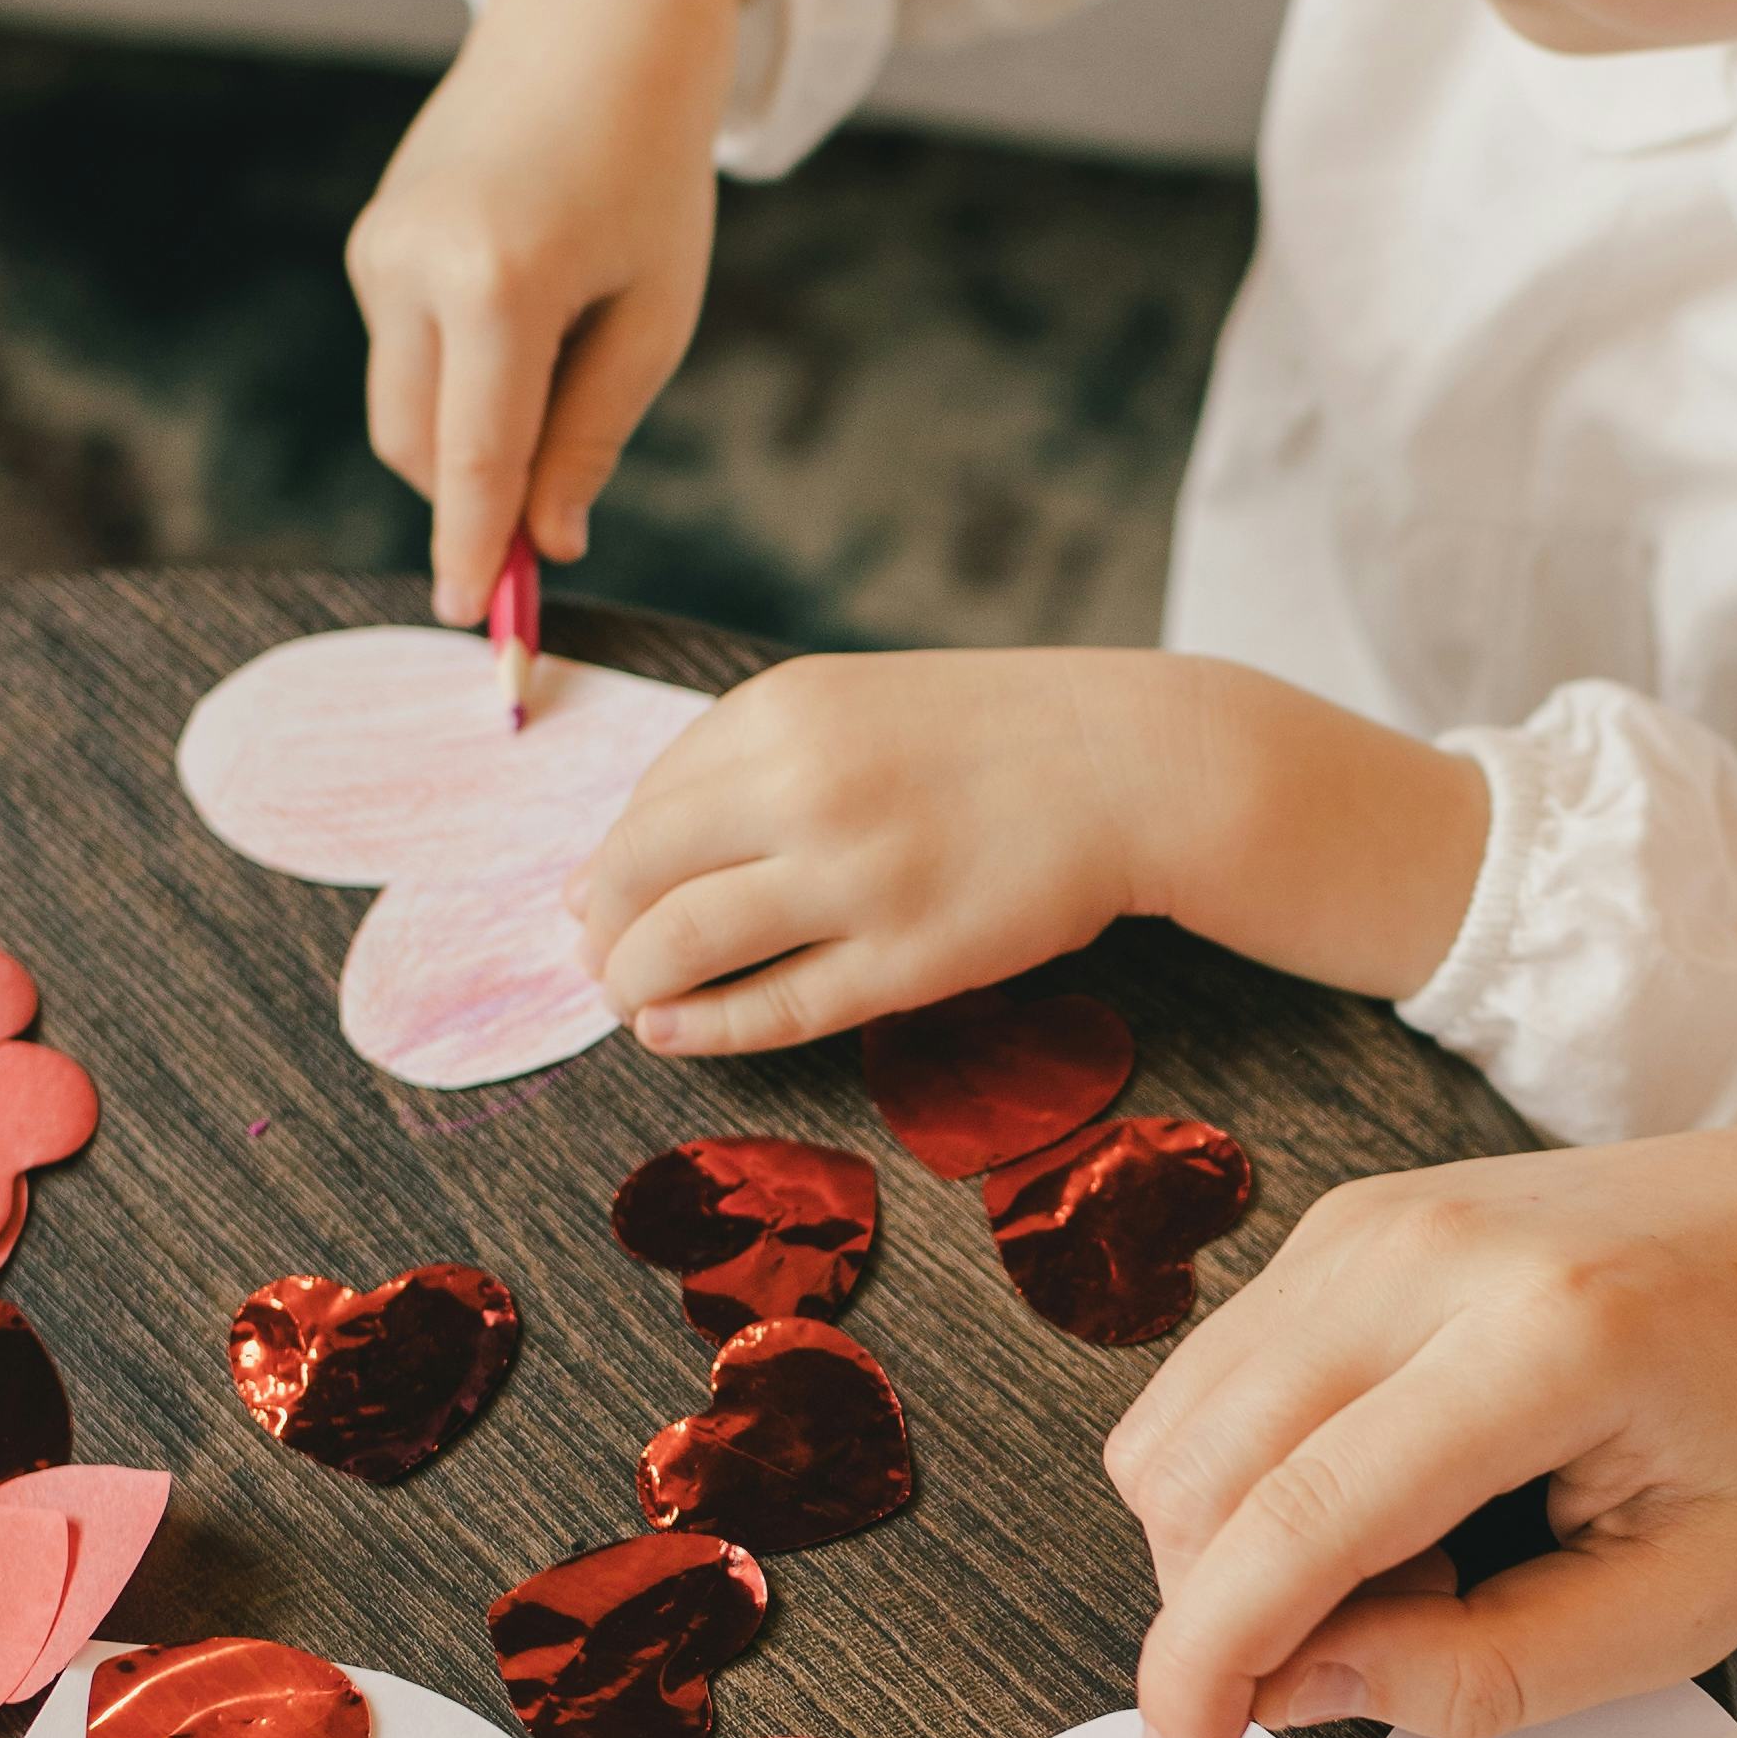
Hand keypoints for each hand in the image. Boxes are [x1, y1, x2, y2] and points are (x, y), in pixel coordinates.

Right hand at [347, 0, 745, 618]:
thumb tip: (546, 543)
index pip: (475, 460)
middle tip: (548, 530)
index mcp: (499, 283)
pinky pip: (406, 354)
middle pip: (424, 450)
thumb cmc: (650, 175)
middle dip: (477, 500)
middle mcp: (414, 265)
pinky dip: (460, 372)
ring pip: (405, 410)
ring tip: (565, 357)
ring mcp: (377, 250)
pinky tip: (527, 305)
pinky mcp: (369, 241)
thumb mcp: (653, 314)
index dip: (474, 553)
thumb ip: (591, 435)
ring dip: (470, 433)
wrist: (597, 30)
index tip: (477, 628)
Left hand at [574, 646, 1491, 1058]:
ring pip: (685, 943)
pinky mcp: (908, 958)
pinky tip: (675, 1033)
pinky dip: (704, 1027)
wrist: (1136, 764)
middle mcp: (805, 785)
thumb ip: (753, 760)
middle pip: (639, 873)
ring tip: (631, 1001)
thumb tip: (630, 857)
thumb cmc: (992, 738)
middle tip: (600, 960)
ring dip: (633, 982)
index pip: (647, 800)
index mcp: (784, 709)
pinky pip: (772, 1007)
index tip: (601, 900)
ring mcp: (857, 875)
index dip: (609, 864)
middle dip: (602, 929)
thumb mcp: (857, 704)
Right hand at [1109, 1088, 1736, 1737]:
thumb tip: (1289, 1693)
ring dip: (1246, 1548)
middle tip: (1405, 1646)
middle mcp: (1427, 1248)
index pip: (1294, 1520)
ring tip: (1429, 1564)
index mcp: (1543, 1338)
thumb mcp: (1692, 1602)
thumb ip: (1486, 1674)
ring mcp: (1374, 1213)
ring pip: (1178, 1426)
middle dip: (1227, 1618)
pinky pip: (1219, 1380)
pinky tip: (1407, 1495)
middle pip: (1195, 1473)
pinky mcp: (1352, 1215)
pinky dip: (1264, 1477)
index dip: (1201, 1673)